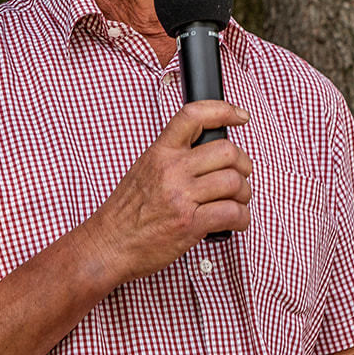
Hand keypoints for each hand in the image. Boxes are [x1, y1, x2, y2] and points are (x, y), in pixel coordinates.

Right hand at [81, 100, 251, 282]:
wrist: (109, 244)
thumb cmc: (126, 213)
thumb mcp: (143, 170)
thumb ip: (172, 157)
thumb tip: (206, 151)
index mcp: (160, 152)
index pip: (194, 116)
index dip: (223, 110)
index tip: (239, 116)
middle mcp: (171, 170)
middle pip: (227, 151)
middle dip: (243, 164)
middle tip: (240, 175)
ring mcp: (181, 196)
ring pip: (234, 182)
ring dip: (244, 194)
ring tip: (236, 202)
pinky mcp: (190, 223)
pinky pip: (232, 213)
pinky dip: (242, 218)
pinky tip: (235, 221)